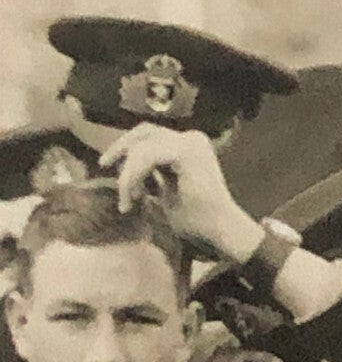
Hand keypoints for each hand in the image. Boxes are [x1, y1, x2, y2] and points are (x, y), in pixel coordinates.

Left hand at [100, 125, 260, 259]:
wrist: (218, 229)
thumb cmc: (195, 217)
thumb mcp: (165, 190)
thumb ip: (150, 174)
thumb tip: (123, 166)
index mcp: (190, 145)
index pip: (151, 135)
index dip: (127, 148)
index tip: (109, 168)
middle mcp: (192, 138)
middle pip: (144, 132)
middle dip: (121, 149)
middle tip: (104, 166)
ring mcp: (191, 143)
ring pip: (142, 147)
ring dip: (128, 174)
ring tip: (129, 200)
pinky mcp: (186, 153)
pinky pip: (147, 157)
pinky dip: (134, 177)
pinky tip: (136, 197)